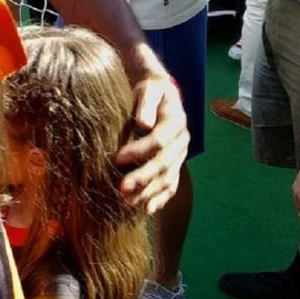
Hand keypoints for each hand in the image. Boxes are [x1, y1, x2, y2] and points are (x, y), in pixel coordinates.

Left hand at [116, 76, 189, 213]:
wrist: (161, 93)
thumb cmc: (150, 90)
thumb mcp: (148, 89)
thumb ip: (146, 104)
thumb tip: (144, 123)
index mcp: (176, 121)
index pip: (159, 140)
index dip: (140, 150)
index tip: (117, 158)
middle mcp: (182, 141)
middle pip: (164, 163)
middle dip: (143, 177)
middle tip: (122, 188)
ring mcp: (180, 155)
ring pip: (168, 177)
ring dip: (149, 192)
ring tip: (129, 202)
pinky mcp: (176, 164)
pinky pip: (172, 184)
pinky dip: (162, 197)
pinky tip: (148, 209)